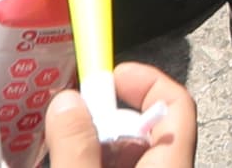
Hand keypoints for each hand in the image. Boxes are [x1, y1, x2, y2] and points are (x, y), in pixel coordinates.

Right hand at [42, 64, 196, 166]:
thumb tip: (67, 103)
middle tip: (67, 117)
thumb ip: (76, 148)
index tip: (109, 74)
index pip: (176, 105)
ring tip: (56, 146)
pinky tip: (61, 162)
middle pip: (140, 129)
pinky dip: (87, 162)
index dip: (144, 80)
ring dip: (88, 145)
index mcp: (168, 166)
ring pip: (121, 156)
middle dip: (102, 118)